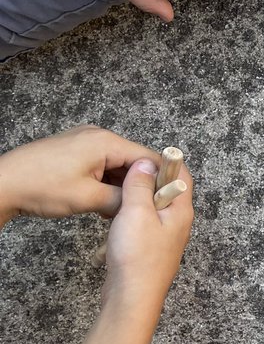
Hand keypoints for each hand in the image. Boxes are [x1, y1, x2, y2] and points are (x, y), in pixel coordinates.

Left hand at [0, 126, 157, 226]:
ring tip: (118, 208)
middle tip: (141, 208)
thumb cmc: (40, 187)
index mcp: (106, 142)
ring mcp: (85, 140)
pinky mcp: (75, 149)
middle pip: (134, 160)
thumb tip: (142, 203)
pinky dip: (106, 181)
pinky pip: (102, 164)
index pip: (148, 158)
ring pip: (117, 164)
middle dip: (139, 184)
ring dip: (121, 185)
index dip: (161, 179)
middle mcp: (98, 135)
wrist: (2, 184)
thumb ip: (124, 199)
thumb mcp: (89, 199)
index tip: (168, 199)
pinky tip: (103, 200)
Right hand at [103, 159, 193, 310]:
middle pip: (166, 190)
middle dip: (147, 181)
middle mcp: (178, 223)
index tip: (143, 157)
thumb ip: (141, 185)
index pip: (181, 175)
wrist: (131, 298)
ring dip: (135, 202)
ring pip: (152, 208)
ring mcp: (165, 237)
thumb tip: (146, 163)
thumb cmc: (137, 258)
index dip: (166, 162)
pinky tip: (117, 225)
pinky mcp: (151, 249)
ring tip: (119, 201)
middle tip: (126, 177)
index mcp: (182, 211)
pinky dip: (130, 220)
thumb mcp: (136, 212)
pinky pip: (143, 225)